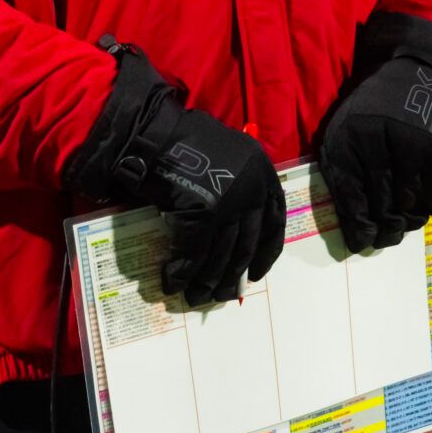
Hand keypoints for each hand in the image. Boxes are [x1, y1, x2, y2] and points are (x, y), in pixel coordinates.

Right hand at [66, 40, 285, 305]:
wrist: (157, 134)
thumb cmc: (189, 142)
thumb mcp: (233, 158)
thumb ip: (242, 188)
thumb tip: (236, 233)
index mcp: (264, 174)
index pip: (274, 224)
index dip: (265, 254)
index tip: (254, 275)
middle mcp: (252, 191)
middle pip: (244, 245)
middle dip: (231, 275)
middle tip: (221, 296)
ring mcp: (229, 204)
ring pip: (219, 254)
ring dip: (206, 281)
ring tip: (196, 298)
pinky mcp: (202, 214)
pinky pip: (192, 253)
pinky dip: (181, 271)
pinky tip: (172, 282)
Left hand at [317, 55, 431, 251]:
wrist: (415, 78)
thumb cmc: (372, 115)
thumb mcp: (344, 136)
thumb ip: (344, 178)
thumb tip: (358, 231)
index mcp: (349, 135)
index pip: (351, 192)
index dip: (358, 224)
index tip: (364, 240)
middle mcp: (379, 138)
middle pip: (383, 203)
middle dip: (386, 227)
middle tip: (389, 235)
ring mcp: (412, 143)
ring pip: (412, 203)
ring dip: (410, 218)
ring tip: (407, 216)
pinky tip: (427, 196)